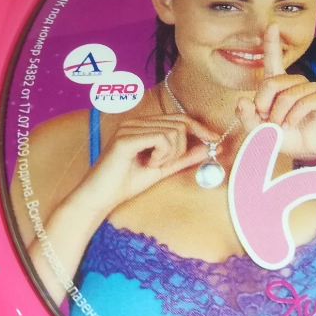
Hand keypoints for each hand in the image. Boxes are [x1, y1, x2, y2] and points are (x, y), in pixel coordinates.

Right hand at [78, 113, 217, 211]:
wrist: (99, 198)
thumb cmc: (126, 184)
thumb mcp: (162, 169)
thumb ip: (183, 157)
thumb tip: (207, 148)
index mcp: (143, 126)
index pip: (180, 118)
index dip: (200, 128)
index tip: (215, 140)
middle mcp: (136, 122)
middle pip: (180, 123)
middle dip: (182, 148)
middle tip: (166, 164)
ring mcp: (130, 127)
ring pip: (173, 131)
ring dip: (171, 154)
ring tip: (154, 165)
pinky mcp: (126, 138)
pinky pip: (161, 138)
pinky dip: (162, 155)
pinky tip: (149, 164)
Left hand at [236, 24, 315, 160]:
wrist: (310, 151)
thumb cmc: (287, 137)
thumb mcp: (261, 132)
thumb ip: (248, 119)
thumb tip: (242, 101)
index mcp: (279, 87)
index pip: (274, 61)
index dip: (272, 43)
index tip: (272, 25)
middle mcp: (295, 84)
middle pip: (274, 82)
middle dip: (267, 105)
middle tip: (269, 122)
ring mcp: (312, 89)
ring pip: (289, 94)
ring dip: (281, 114)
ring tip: (282, 127)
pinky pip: (306, 101)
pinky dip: (295, 115)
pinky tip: (292, 124)